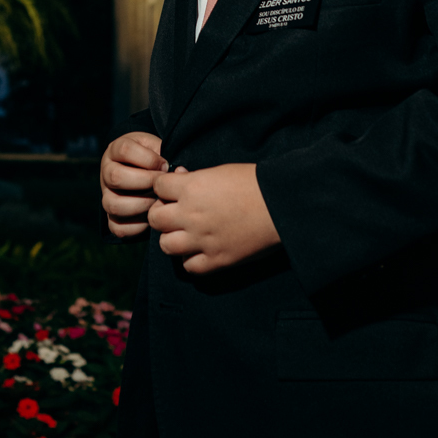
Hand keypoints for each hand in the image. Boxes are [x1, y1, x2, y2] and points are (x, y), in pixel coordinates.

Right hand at [101, 132, 167, 238]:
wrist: (148, 177)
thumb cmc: (155, 160)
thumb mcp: (157, 149)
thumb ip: (165, 154)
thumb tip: (178, 172)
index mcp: (115, 150)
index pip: (124, 150)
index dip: (149, 159)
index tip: (165, 165)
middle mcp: (106, 172)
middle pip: (115, 177)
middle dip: (145, 182)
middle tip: (162, 185)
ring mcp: (106, 196)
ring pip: (113, 204)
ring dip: (141, 204)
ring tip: (157, 202)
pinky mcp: (112, 218)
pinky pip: (117, 227)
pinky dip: (136, 227)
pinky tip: (150, 218)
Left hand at [148, 163, 280, 272]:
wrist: (282, 204)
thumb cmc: (254, 182)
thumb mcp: (219, 171)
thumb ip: (194, 178)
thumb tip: (179, 178)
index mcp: (192, 188)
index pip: (157, 187)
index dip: (164, 187)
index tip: (173, 189)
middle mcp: (191, 215)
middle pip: (155, 218)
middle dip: (162, 212)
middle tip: (175, 212)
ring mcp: (202, 240)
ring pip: (166, 245)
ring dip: (173, 238)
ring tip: (185, 233)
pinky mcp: (216, 260)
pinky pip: (189, 267)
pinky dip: (191, 259)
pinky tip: (200, 249)